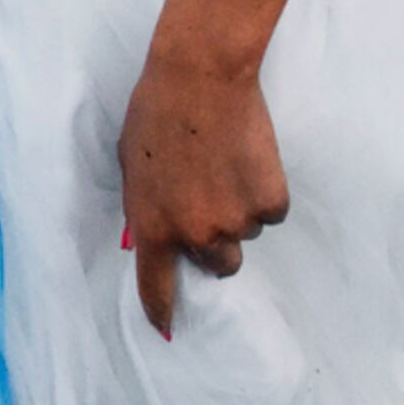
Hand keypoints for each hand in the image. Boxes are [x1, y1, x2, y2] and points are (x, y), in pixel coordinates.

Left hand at [116, 53, 289, 336]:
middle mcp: (196, 235)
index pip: (156, 287)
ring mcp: (236, 221)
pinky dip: (265, 191)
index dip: (163, 311)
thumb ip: (143, 206)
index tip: (167, 328)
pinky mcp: (270, 202)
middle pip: (218, 266)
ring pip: (247, 234)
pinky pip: (272, 211)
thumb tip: (154, 232)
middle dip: (217, 243)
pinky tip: (249, 158)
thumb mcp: (131, 166)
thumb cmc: (155, 112)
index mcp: (153, 227)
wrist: (200, 75)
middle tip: (212, 200)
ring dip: (240, 210)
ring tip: (225, 165)